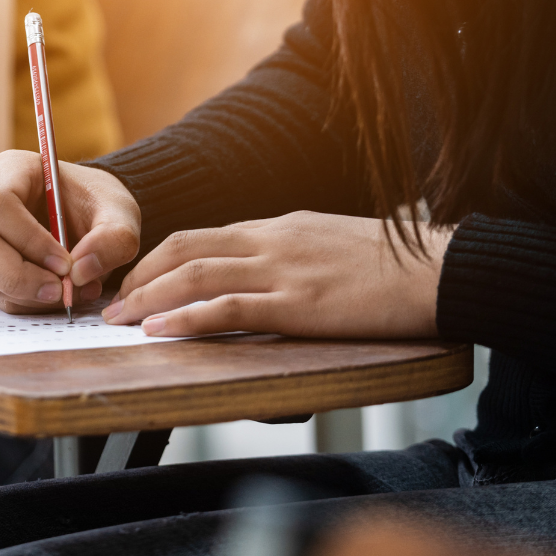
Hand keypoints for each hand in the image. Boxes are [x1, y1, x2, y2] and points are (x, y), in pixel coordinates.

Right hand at [0, 150, 140, 312]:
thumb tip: (80, 272)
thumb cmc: (97, 203)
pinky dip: (29, 302)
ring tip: (70, 291)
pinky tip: (59, 293)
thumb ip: (113, 238)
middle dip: (18, 275)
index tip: (65, 263)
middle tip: (60, 291)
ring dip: (27, 293)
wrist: (89, 216)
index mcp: (7, 170)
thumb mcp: (120, 212)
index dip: (27, 238)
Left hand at [101, 211, 450, 338]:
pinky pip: (228, 306)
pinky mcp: (299, 302)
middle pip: (185, 249)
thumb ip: (295, 257)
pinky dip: (186, 317)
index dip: (159, 259)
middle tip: (112, 303)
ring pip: (195, 275)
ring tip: (120, 320)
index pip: (202, 237)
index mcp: (280, 226)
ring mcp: (284, 269)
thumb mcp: (334, 247)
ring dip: (149, 298)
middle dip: (140, 276)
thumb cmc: (397, 267)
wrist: (443, 269)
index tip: (135, 281)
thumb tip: (268, 279)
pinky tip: (161, 329)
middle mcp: (273, 240)